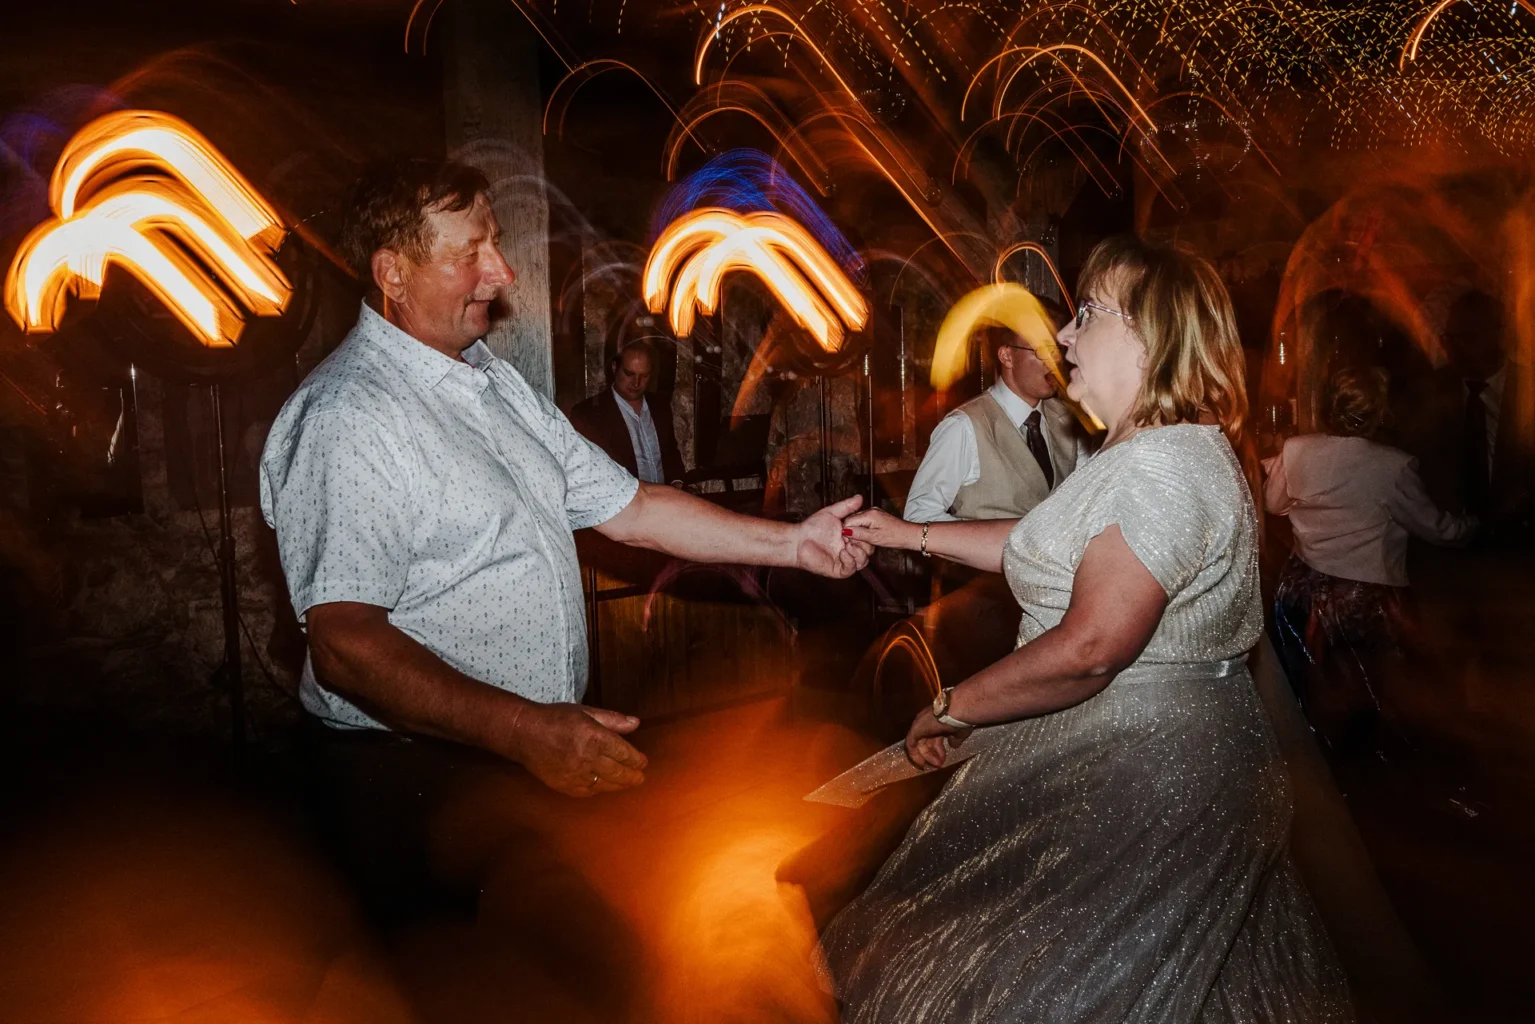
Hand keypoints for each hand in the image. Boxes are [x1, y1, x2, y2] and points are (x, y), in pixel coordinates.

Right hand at [504, 703, 647, 796]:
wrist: (525, 733)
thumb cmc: (556, 718)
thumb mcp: (586, 712)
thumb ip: (613, 719)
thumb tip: (636, 723)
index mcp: (595, 737)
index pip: (625, 754)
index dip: (637, 760)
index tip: (643, 762)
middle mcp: (588, 758)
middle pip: (619, 773)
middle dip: (633, 776)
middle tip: (640, 778)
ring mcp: (576, 774)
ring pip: (605, 785)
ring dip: (619, 785)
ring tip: (627, 783)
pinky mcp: (564, 785)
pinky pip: (587, 792)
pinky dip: (598, 789)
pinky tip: (604, 786)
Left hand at [796, 494, 873, 577]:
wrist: (797, 540)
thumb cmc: (811, 528)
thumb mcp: (831, 513)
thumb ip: (847, 506)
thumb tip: (860, 498)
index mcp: (850, 537)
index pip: (867, 538)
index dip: (866, 533)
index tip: (860, 526)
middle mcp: (848, 550)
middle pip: (868, 551)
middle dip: (864, 543)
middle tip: (853, 535)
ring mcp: (844, 560)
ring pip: (863, 561)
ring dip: (859, 552)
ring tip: (849, 544)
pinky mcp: (838, 569)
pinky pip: (850, 569)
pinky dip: (850, 560)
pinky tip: (843, 551)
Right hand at [844, 508, 920, 550]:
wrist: (909, 535)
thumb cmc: (896, 537)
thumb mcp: (875, 538)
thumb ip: (859, 534)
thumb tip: (845, 531)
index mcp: (869, 514)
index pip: (848, 521)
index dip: (847, 532)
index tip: (848, 541)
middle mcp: (871, 510)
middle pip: (852, 520)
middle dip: (851, 531)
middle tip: (856, 542)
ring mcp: (874, 512)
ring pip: (857, 521)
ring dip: (857, 531)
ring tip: (863, 540)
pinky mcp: (877, 516)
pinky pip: (864, 521)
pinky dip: (863, 529)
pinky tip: (868, 536)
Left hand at [905, 706, 969, 769]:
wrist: (958, 709)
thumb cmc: (961, 718)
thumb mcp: (959, 731)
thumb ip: (955, 739)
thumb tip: (953, 745)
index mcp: (936, 720)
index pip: (933, 736)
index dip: (937, 748)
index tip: (942, 757)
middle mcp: (925, 720)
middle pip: (926, 740)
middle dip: (932, 753)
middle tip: (940, 764)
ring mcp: (919, 724)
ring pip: (919, 743)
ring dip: (927, 756)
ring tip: (937, 765)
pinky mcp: (915, 729)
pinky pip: (911, 744)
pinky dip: (915, 755)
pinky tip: (922, 764)